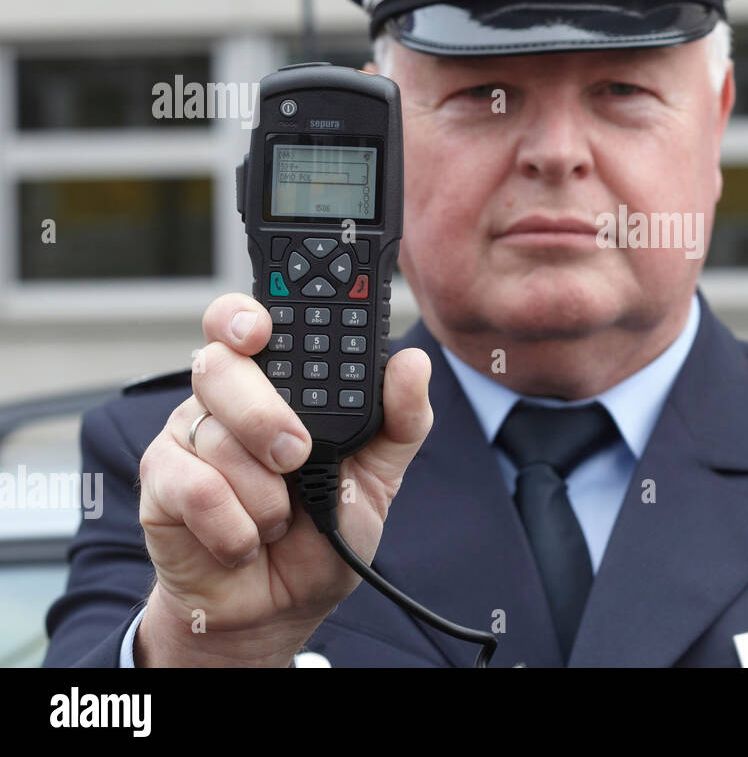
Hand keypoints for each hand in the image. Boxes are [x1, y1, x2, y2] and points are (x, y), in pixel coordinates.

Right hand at [135, 292, 433, 666]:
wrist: (281, 607)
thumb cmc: (325, 528)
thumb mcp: (379, 475)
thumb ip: (401, 418)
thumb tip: (412, 362)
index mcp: (276, 382)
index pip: (245, 322)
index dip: (243, 315)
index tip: (259, 329)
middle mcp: (224, 399)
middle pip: (220, 367)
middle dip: (264, 415)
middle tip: (297, 456)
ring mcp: (187, 438)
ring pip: (214, 435)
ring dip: (265, 493)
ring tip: (281, 517)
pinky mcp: (160, 485)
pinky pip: (194, 488)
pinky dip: (236, 526)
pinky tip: (249, 540)